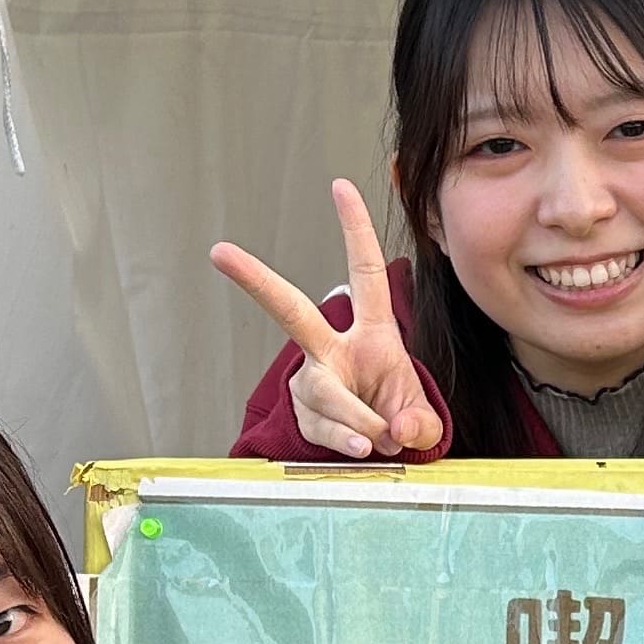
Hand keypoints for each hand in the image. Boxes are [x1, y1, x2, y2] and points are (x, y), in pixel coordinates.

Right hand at [212, 181, 442, 457]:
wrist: (379, 456)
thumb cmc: (400, 418)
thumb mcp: (423, 420)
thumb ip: (420, 424)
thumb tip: (396, 429)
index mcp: (372, 333)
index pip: (365, 274)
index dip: (355, 230)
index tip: (340, 187)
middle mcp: (332, 349)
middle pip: (291, 310)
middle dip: (256, 280)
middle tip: (220, 252)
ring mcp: (312, 380)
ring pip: (325, 394)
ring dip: (357, 422)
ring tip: (379, 440)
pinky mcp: (301, 414)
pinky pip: (323, 430)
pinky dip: (345, 443)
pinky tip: (360, 450)